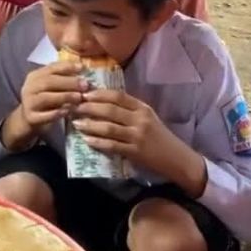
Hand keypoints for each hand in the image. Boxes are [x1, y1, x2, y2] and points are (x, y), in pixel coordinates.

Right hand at [20, 62, 84, 129]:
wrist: (28, 119)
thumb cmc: (45, 100)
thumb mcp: (51, 87)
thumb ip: (64, 79)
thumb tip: (83, 70)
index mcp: (35, 76)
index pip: (51, 67)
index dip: (67, 66)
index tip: (82, 67)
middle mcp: (29, 87)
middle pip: (48, 82)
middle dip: (68, 82)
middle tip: (85, 85)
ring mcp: (28, 103)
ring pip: (46, 98)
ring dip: (64, 96)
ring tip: (79, 97)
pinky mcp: (31, 118)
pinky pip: (44, 115)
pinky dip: (57, 113)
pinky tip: (68, 111)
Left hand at [72, 90, 202, 188]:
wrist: (176, 158)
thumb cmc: (158, 136)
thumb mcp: (147, 117)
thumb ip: (129, 109)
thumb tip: (101, 101)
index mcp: (143, 108)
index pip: (118, 96)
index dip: (99, 93)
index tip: (84, 93)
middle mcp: (140, 119)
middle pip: (110, 110)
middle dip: (89, 108)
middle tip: (74, 107)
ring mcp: (138, 136)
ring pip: (109, 127)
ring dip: (90, 125)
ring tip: (76, 123)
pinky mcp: (135, 152)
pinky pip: (112, 145)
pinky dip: (98, 142)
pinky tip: (87, 140)